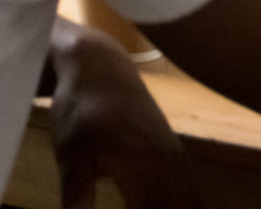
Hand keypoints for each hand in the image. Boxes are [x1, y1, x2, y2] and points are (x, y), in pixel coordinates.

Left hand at [45, 21, 200, 208]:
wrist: (99, 66)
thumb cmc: (82, 108)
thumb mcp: (70, 151)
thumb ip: (76, 191)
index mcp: (143, 168)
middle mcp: (166, 165)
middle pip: (180, 208)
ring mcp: (173, 157)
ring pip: (189, 202)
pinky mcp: (172, 151)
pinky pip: (190, 190)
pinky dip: (184, 206)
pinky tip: (172, 208)